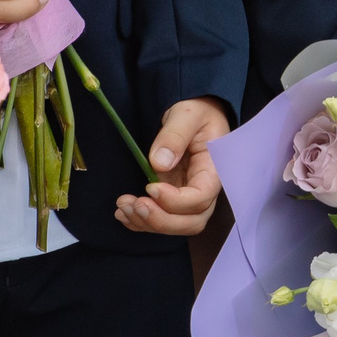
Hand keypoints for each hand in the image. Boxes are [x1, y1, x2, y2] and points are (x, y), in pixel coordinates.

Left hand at [117, 98, 230, 235]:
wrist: (194, 112)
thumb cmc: (196, 111)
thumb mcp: (186, 114)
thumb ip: (174, 135)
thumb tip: (159, 163)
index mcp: (213, 169)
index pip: (201, 199)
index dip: (175, 201)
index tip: (150, 186)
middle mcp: (203, 188)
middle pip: (192, 222)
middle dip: (161, 220)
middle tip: (135, 204)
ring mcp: (187, 195)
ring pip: (175, 225)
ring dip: (147, 223)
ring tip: (123, 205)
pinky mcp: (172, 197)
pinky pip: (161, 220)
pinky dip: (140, 222)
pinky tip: (123, 211)